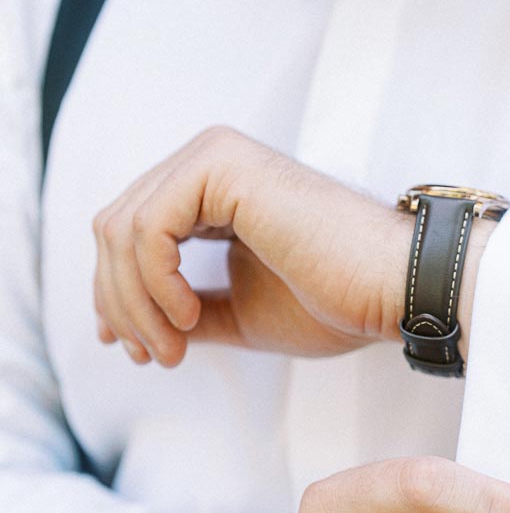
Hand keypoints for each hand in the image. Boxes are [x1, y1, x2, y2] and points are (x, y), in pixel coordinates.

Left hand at [92, 127, 417, 364]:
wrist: (394, 290)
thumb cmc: (336, 301)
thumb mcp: (240, 313)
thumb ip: (188, 312)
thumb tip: (130, 331)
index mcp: (213, 189)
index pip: (130, 233)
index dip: (116, 294)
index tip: (136, 350)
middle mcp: (208, 161)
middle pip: (113, 229)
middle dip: (119, 303)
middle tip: (155, 357)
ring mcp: (213, 155)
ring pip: (120, 229)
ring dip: (135, 303)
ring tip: (173, 348)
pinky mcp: (222, 164)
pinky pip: (147, 228)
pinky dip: (154, 283)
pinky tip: (191, 316)